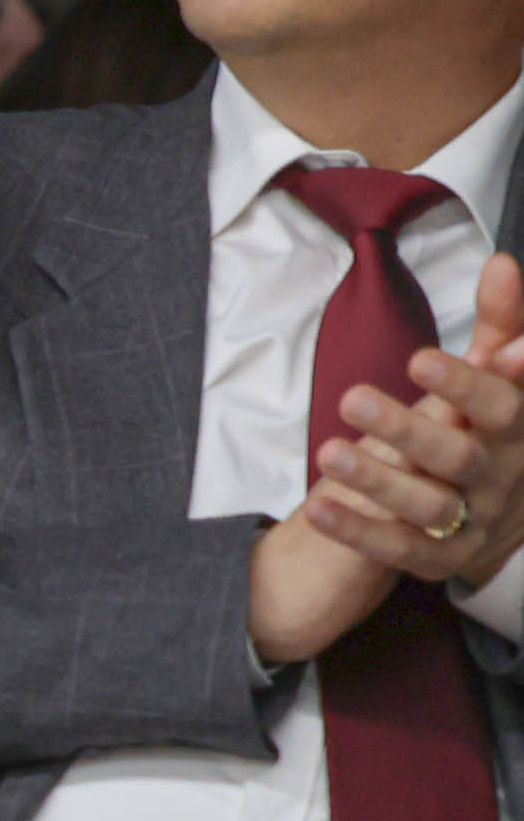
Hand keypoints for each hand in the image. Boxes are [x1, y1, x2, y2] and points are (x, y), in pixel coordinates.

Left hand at [303, 247, 523, 599]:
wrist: (508, 514)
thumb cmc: (493, 426)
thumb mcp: (498, 375)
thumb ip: (501, 322)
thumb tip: (500, 262)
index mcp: (516, 428)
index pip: (501, 405)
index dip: (470, 386)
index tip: (423, 360)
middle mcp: (500, 476)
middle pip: (459, 455)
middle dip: (407, 429)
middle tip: (351, 397)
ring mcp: (473, 520)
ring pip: (429, 506)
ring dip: (378, 480)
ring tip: (327, 451)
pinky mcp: (442, 558)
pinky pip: (401, 550)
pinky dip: (359, 531)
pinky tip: (317, 508)